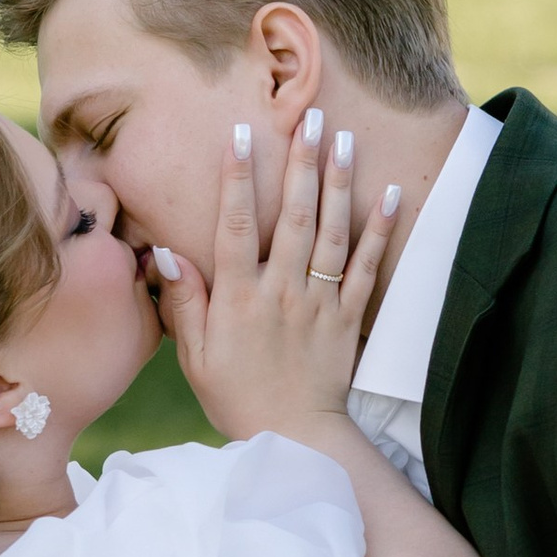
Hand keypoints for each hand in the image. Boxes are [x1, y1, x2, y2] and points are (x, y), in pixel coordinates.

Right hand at [152, 113, 397, 442]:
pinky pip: (366, 269)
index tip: (241, 135)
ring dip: (339, 183)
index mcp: (238, 298)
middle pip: (292, 218)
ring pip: (331, 233)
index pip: (235, 227)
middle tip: (310, 117)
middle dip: (301, 163)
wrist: (292, 439)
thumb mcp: (195, 354)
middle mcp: (281, 292)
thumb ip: (184, 300)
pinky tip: (392, 195)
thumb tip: (164, 251)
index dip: (237, 179)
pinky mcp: (349, 318)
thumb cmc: (235, 396)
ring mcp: (319, 303)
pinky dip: (381, 232)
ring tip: (345, 138)